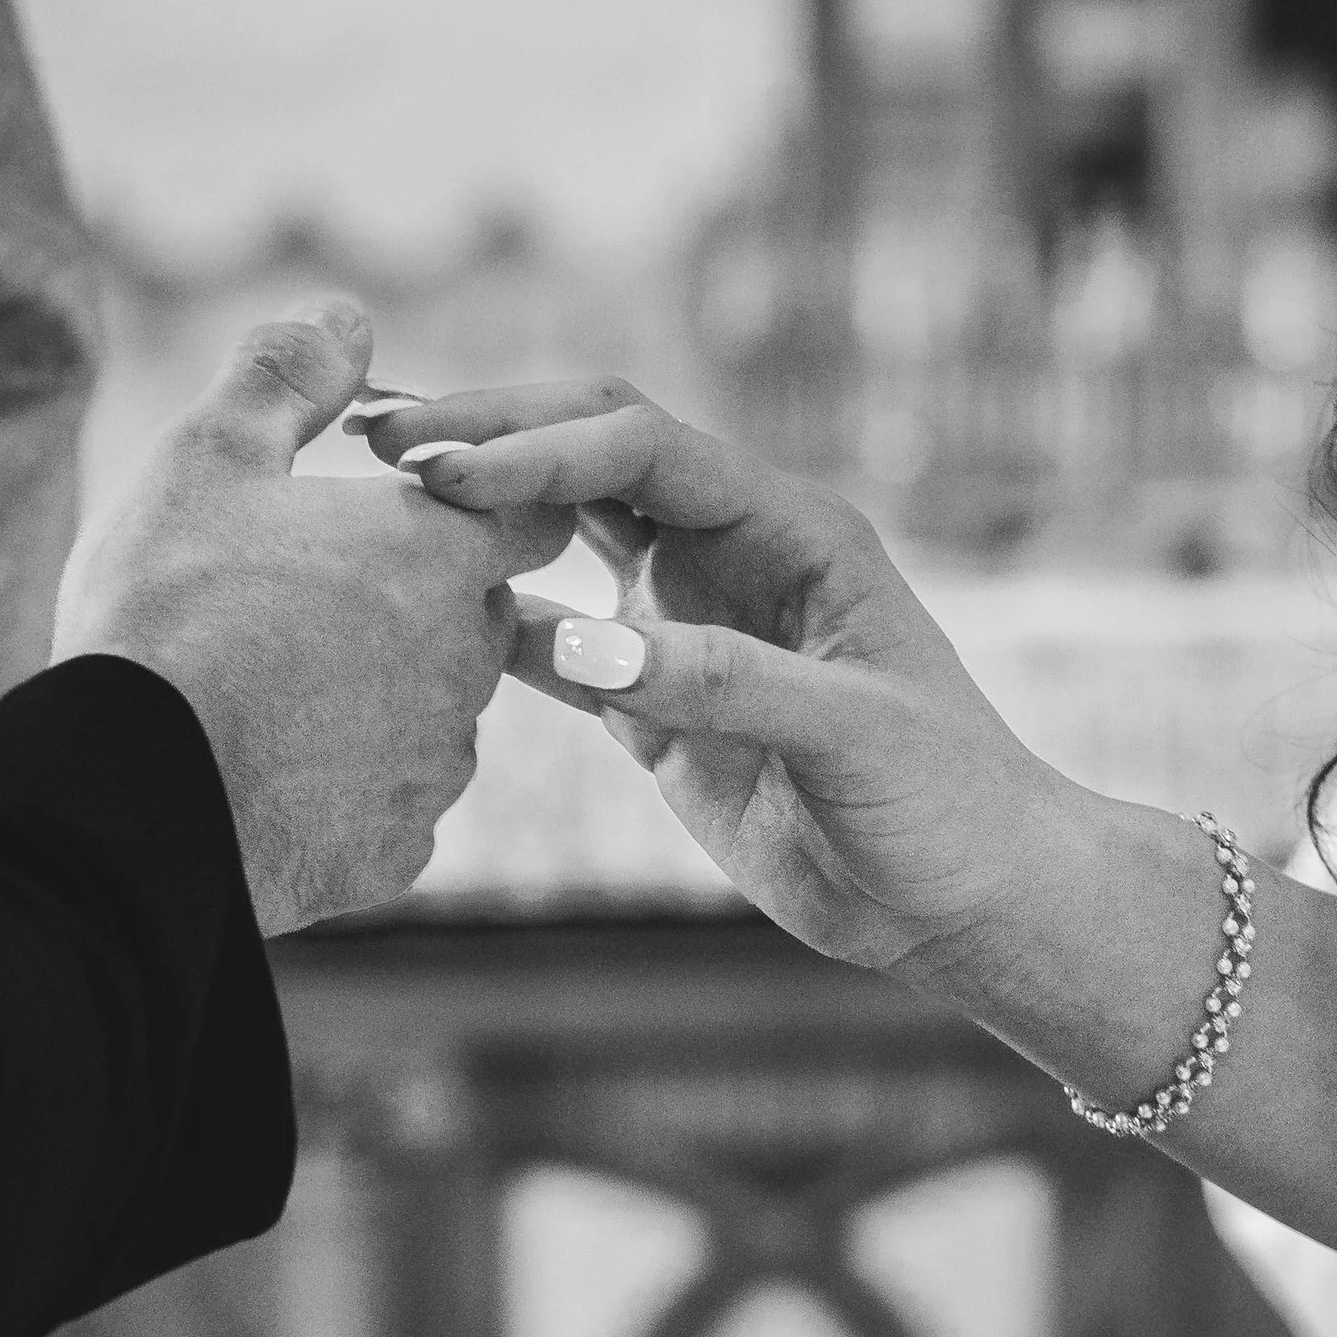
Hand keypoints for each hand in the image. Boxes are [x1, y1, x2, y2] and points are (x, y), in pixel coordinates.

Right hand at [55, 304, 572, 932]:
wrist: (124, 798)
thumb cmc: (166, 610)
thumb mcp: (208, 456)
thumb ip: (287, 372)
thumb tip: (347, 313)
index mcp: (440, 554)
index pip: (522, 510)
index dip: (470, 501)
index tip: (404, 505)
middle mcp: (466, 660)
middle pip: (478, 615)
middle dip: (418, 602)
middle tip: (309, 600)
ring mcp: (437, 764)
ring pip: (437, 713)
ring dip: (384, 695)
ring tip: (276, 689)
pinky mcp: (398, 850)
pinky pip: (395, 804)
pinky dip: (352, 786)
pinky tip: (274, 771)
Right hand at [365, 379, 1065, 971]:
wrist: (963, 900)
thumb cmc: (946, 801)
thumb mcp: (855, 735)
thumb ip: (727, 684)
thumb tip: (585, 643)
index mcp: (788, 528)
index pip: (642, 448)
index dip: (541, 446)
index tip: (449, 473)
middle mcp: (727, 553)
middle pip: (587, 454)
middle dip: (488, 436)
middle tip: (377, 439)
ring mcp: (682, 622)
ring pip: (560, 531)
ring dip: (476, 508)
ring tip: (373, 495)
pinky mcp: (652, 701)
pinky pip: (551, 641)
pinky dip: (489, 622)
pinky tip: (417, 615)